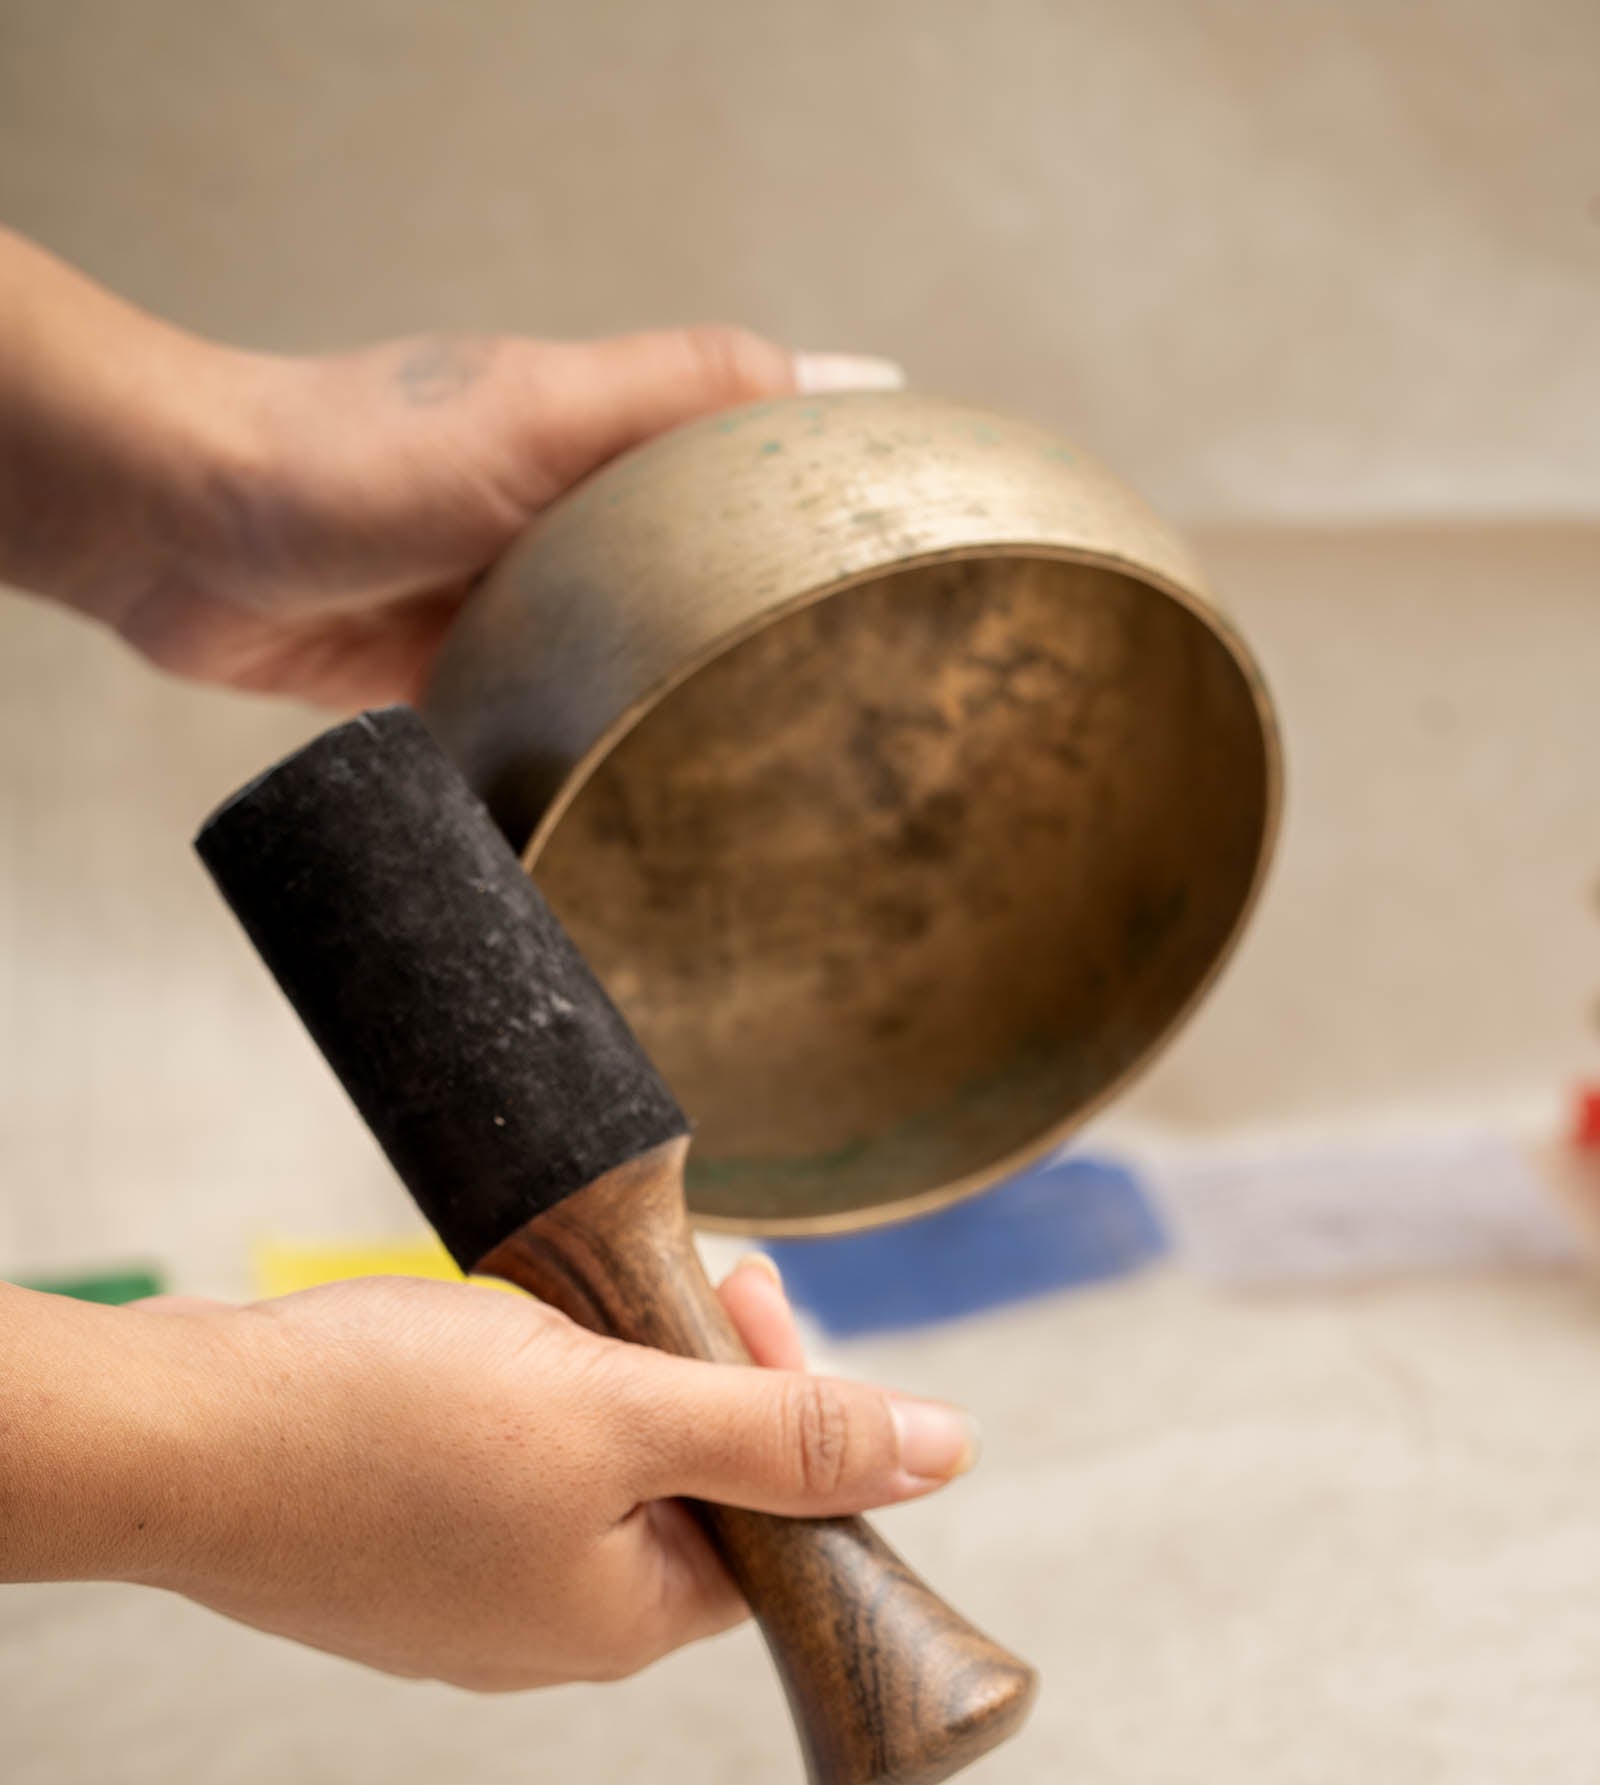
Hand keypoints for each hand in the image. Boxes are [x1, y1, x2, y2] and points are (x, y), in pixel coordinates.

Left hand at [0, 227, 901, 705]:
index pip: (755, 466)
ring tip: (779, 790)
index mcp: (608, 440)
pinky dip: (587, 763)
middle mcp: (571, 519)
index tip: (919, 582)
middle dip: (771, 637)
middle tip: (871, 720)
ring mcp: (516, 604)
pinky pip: (548, 728)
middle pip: (703, 577)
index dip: (833, 515)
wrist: (184, 537)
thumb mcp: (541, 411)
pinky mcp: (461, 680)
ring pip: (630, 664)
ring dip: (680, 715)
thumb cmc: (355, 456)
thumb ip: (682, 394)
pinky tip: (643, 815)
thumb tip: (860, 378)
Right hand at [119, 1260, 975, 1691]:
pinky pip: (503, 1472)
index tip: (744, 1296)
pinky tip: (475, 1344)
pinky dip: (519, 1397)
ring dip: (607, 1377)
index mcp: (627, 1620)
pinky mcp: (396, 1549)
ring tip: (555, 1307)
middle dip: (697, 1376)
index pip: (780, 1522)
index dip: (791, 1403)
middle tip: (673, 1280)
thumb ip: (784, 1433)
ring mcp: (464, 1598)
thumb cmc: (380, 1425)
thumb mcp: (618, 1409)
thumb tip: (947, 1452)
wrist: (168, 1435)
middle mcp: (551, 1631)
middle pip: (692, 1492)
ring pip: (594, 1472)